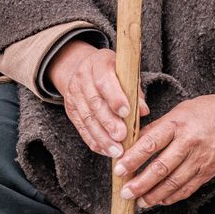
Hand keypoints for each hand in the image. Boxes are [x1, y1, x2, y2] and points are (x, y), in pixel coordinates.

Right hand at [47, 40, 148, 158]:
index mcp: (98, 63)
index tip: (126, 113)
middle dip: (109, 122)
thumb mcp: (126, 73)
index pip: (104, 80)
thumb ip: (135, 90)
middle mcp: (82, 77)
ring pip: (87, 118)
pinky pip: (81, 128)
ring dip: (102, 137)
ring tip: (116, 150)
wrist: (84, 69)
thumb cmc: (114, 72)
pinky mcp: (70, 109)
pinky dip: (94, 141)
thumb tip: (143, 111)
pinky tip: (105, 150)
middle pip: (94, 102)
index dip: (115, 97)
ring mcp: (73, 94)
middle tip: (122, 136)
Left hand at [113, 65, 214, 207]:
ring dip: (154, 195)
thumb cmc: (202, 112)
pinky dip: (171, 197)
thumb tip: (130, 145)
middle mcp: (189, 142)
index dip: (133, 159)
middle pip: (161, 168)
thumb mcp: (176, 112)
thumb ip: (154, 129)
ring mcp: (200, 159)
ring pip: (174, 183)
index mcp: (177, 124)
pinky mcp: (208, 171)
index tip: (118, 170)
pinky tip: (159, 200)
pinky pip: (187, 188)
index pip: (150, 144)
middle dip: (140, 184)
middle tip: (125, 193)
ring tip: (139, 202)